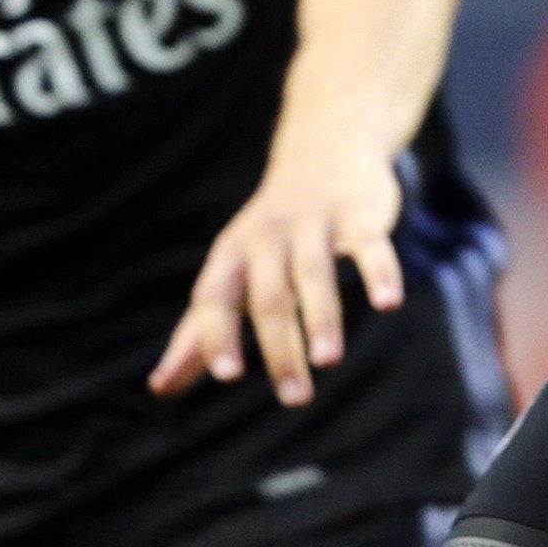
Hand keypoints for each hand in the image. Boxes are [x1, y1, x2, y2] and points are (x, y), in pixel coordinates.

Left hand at [150, 143, 404, 406]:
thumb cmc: (271, 231)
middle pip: (269, 296)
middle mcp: (267, 235)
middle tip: (294, 398)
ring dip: (321, 317)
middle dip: (279, 349)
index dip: (217, 334)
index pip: (215, 296)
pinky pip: (369, 243)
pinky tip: (388, 303)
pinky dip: (378, 272)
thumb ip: (198, 331)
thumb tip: (159, 387)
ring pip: (314, 272)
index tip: (227, 376)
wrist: (325, 148)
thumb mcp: (230, 272)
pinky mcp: (358, 211)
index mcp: (232, 254)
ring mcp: (314, 220)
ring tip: (327, 360)